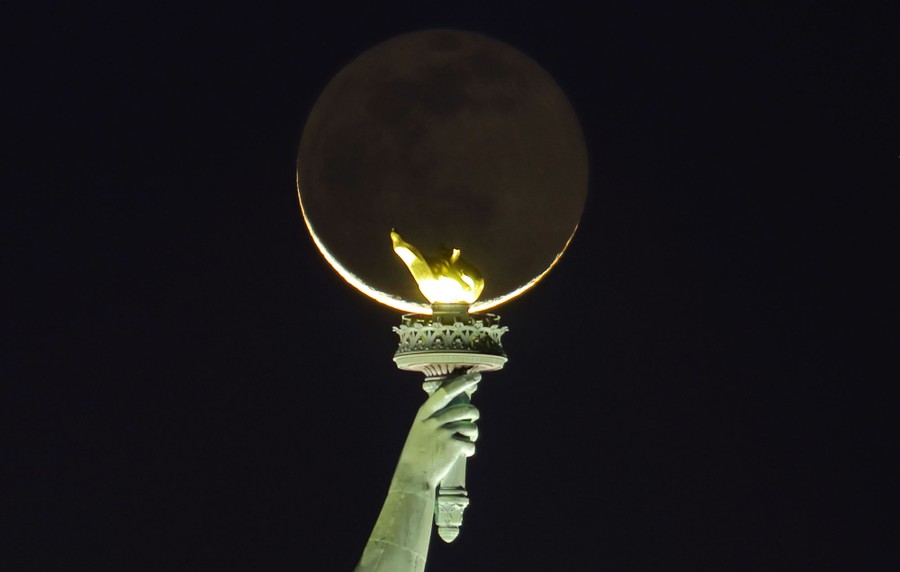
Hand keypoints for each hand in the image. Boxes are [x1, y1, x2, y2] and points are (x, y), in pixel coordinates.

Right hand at [392, 372, 480, 490]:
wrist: (413, 476)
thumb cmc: (417, 453)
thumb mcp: (420, 430)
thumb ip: (434, 419)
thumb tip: (457, 410)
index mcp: (424, 414)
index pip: (445, 392)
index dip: (462, 383)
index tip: (475, 376)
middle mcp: (434, 421)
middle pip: (464, 410)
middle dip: (474, 413)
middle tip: (474, 418)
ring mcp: (444, 433)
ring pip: (471, 426)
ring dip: (473, 434)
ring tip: (468, 440)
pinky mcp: (453, 446)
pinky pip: (470, 444)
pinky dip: (470, 450)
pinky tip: (463, 454)